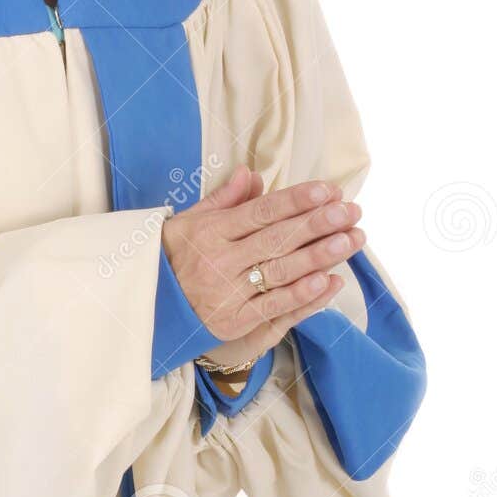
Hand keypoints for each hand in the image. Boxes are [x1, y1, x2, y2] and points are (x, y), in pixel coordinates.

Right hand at [162, 164, 364, 368]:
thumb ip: (224, 200)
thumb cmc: (168, 259)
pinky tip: (330, 281)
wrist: (144, 307)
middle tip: (352, 211)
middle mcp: (219, 262)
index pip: (260, 213)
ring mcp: (228, 294)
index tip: (327, 191)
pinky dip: (305, 296)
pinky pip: (275, 307)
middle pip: (277, 240)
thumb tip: (252, 174)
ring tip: (352, 239)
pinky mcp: (234, 323)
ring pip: (282, 272)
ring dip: (321, 256)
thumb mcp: (187, 222)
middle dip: (318, 224)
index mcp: (209, 232)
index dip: (295, 201)